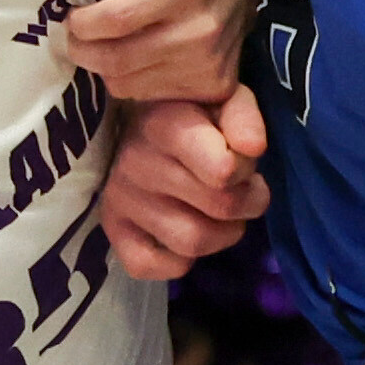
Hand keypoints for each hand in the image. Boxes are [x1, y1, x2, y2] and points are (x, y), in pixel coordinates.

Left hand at [61, 0, 252, 104]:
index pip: (115, 19)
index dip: (81, 21)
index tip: (74, 15)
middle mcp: (200, 31)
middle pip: (115, 59)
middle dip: (82, 49)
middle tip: (79, 36)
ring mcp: (207, 65)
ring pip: (124, 84)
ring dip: (104, 67)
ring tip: (108, 44)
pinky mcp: (212, 88)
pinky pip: (146, 97)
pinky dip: (129, 81)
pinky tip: (136, 59)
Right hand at [103, 87, 270, 280]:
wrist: (140, 123)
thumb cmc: (193, 114)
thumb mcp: (224, 99)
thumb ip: (243, 117)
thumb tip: (252, 148)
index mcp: (165, 124)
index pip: (224, 170)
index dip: (246, 171)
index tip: (243, 161)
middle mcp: (136, 161)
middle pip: (219, 207)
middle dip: (247, 204)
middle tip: (243, 191)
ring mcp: (120, 198)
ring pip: (192, 242)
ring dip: (221, 235)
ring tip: (221, 215)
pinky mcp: (112, 229)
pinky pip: (149, 265)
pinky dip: (176, 261)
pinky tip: (183, 234)